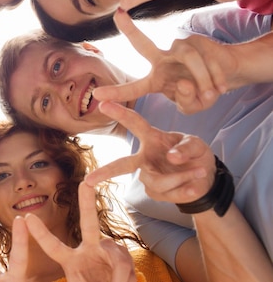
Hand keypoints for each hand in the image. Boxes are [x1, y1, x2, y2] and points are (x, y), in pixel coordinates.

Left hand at [25, 182, 136, 281]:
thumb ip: (83, 281)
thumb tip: (105, 277)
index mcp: (70, 260)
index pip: (53, 246)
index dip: (41, 233)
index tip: (27, 217)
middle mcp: (88, 250)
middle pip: (89, 222)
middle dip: (87, 201)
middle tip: (86, 183)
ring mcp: (107, 250)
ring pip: (115, 251)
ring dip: (119, 273)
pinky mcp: (123, 255)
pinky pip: (125, 262)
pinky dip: (126, 277)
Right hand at [85, 101, 215, 204]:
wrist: (206, 179)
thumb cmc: (195, 155)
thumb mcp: (196, 145)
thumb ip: (186, 148)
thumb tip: (171, 157)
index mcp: (151, 138)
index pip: (133, 123)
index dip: (119, 112)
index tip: (103, 103)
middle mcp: (145, 158)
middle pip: (122, 165)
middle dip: (106, 171)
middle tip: (89, 179)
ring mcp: (149, 177)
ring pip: (156, 181)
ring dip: (180, 177)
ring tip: (199, 171)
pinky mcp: (157, 193)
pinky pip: (169, 193)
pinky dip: (185, 189)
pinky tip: (194, 186)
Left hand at [92, 10, 239, 113]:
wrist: (226, 74)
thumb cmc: (202, 92)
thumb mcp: (194, 106)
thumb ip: (187, 102)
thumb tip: (184, 84)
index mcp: (155, 79)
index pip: (134, 87)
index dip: (117, 92)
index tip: (96, 95)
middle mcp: (161, 60)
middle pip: (142, 45)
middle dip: (130, 31)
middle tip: (118, 16)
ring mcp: (178, 47)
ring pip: (188, 58)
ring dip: (203, 79)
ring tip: (211, 95)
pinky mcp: (196, 40)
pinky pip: (206, 57)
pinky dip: (215, 76)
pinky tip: (221, 87)